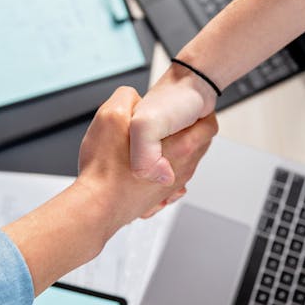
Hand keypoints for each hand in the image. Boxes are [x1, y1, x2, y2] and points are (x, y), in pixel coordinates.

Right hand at [78, 85, 217, 231]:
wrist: (96, 207)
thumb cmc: (105, 168)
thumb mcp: (112, 115)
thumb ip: (127, 98)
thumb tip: (134, 97)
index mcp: (181, 146)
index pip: (208, 125)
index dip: (198, 113)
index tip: (185, 109)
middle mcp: (181, 169)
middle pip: (198, 145)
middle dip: (187, 133)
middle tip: (171, 123)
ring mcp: (170, 186)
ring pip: (183, 164)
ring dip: (172, 153)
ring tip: (155, 145)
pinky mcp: (157, 199)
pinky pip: (167, 182)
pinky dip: (160, 173)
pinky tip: (145, 167)